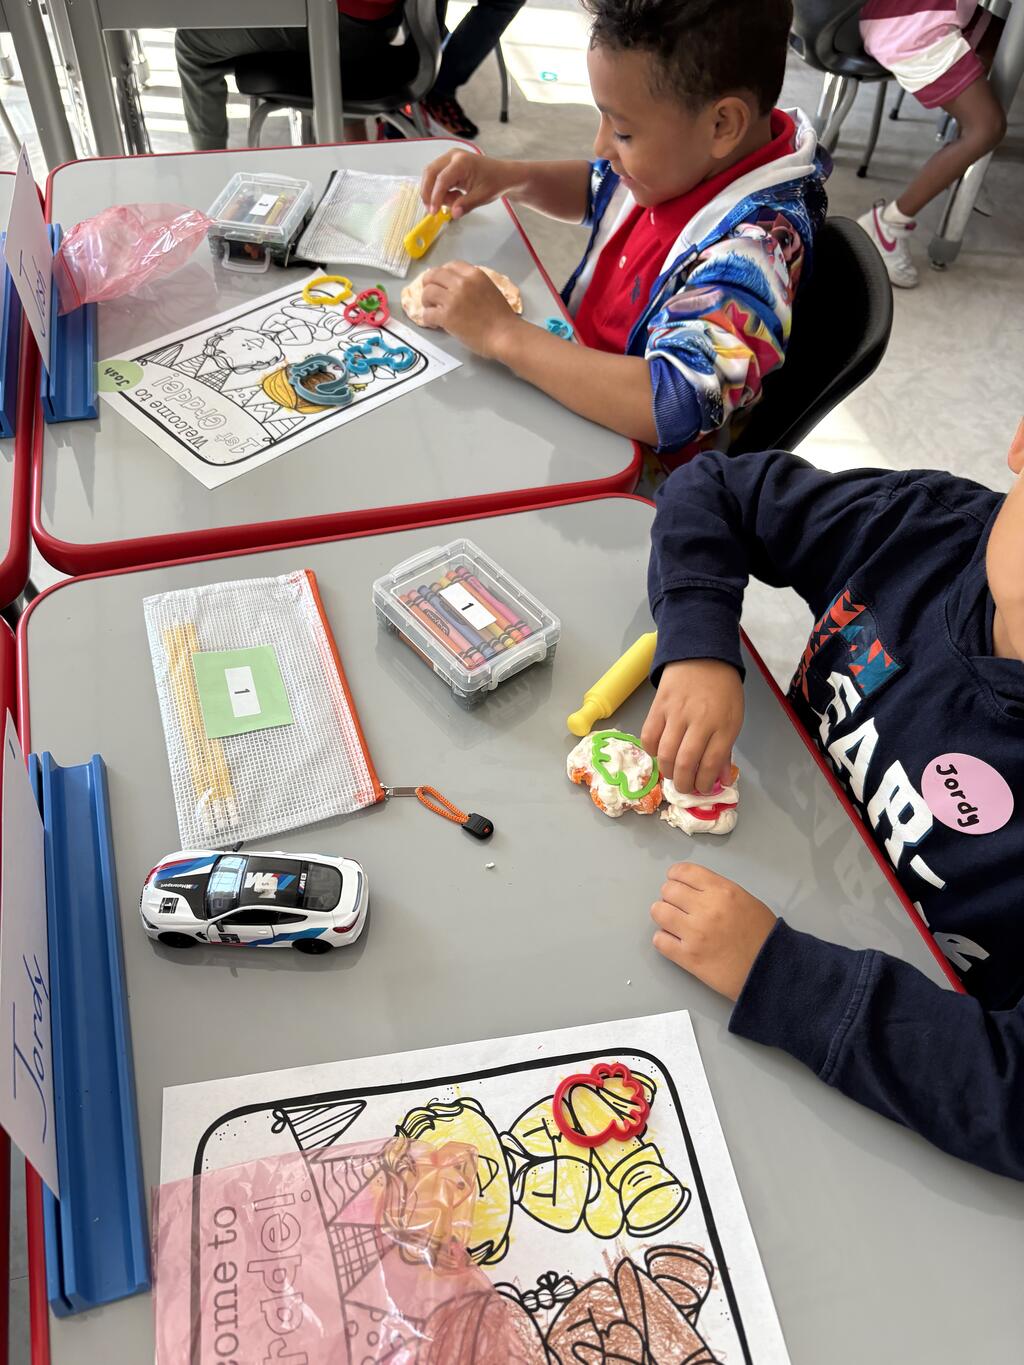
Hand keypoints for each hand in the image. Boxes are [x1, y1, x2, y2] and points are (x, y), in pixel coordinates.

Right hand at [420, 150, 522, 218]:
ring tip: (450, 202)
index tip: (434, 211)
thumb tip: (453, 213)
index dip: (436, 197)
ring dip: (433, 191)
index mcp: (462, 162)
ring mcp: (449, 158)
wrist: (502, 174)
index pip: (442, 179)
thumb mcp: (482, 196)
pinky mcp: (448, 164)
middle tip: (432, 210)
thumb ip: (466, 205)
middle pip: (430, 173)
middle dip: (428, 193)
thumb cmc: (494, 182)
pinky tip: (453, 196)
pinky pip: (436, 176)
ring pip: (431, 174)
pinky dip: (439, 189)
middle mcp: (453, 156)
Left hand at [420, 261, 522, 358]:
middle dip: (429, 284)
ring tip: (432, 309)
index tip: (442, 283)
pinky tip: (434, 323)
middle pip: (434, 275)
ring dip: (426, 301)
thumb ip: (473, 284)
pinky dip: (427, 318)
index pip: (450, 266)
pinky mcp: (446, 316)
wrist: (504, 334)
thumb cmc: (502, 317)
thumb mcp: (489, 289)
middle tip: (430, 295)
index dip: (443, 274)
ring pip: (428, 292)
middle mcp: (461, 282)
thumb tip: (457, 288)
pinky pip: (427, 313)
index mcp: (474, 274)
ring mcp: (452, 299)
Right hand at [641, 659, 742, 794]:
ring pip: (665, 754)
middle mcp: (700, 721)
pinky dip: (652, 751)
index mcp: (723, 725)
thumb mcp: (734, 718)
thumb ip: (725, 749)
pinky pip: (649, 736)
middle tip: (684, 787)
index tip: (703, 789)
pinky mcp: (658, 707)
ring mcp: (676, 713)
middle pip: (685, 763)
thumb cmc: (722, 689)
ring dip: (667, 771)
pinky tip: (659, 752)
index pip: (711, 764)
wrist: (702, 655)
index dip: (705, 783)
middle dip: (683, 784)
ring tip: (672, 774)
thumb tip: (719, 779)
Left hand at [651, 863, 775, 1000]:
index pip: (683, 872)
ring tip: (675, 924)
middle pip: (668, 890)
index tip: (676, 882)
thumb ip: (718, 891)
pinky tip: (674, 941)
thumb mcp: (746, 900)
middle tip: (679, 907)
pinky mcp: (688, 957)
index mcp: (722, 891)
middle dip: (670, 897)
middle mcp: (706, 908)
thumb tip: (693, 889)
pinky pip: (659, 940)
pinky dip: (663, 939)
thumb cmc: (763, 936)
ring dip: (664, 916)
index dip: (675, 876)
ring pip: (659, 912)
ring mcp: (694, 933)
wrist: (771, 971)